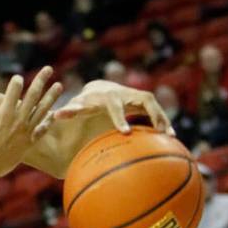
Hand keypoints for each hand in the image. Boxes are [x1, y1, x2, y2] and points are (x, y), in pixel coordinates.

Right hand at [0, 67, 62, 179]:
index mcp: (4, 112)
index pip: (16, 89)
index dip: (17, 80)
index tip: (18, 78)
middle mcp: (18, 120)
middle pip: (34, 95)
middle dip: (41, 80)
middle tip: (49, 68)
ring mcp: (26, 132)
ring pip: (43, 110)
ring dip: (52, 97)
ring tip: (59, 86)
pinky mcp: (29, 144)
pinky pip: (42, 130)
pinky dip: (48, 121)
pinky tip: (53, 114)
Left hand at [53, 80, 173, 134]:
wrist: (99, 89)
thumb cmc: (86, 102)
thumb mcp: (78, 106)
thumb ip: (69, 111)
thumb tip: (55, 115)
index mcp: (107, 97)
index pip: (114, 106)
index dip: (119, 118)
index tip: (124, 132)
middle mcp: (125, 94)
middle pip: (143, 100)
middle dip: (152, 113)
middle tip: (159, 131)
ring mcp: (136, 96)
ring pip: (153, 104)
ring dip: (162, 118)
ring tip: (171, 136)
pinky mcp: (143, 102)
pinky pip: (157, 111)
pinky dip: (164, 122)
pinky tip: (172, 138)